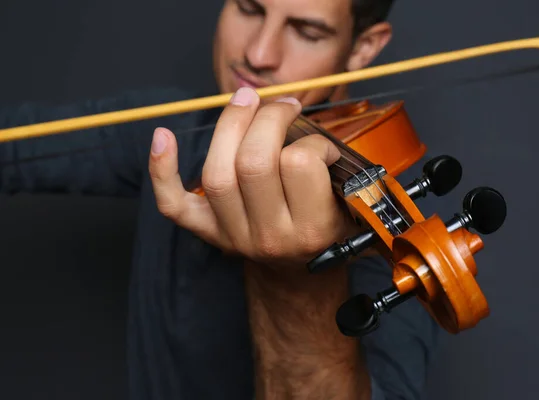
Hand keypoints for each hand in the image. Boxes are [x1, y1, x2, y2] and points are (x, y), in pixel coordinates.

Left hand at [148, 87, 355, 271]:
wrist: (297, 274)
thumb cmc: (325, 231)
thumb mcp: (347, 209)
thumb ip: (335, 170)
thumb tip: (305, 118)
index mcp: (311, 229)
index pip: (301, 163)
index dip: (314, 141)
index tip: (322, 147)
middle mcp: (269, 236)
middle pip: (254, 162)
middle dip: (268, 118)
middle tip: (284, 106)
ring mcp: (233, 235)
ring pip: (218, 173)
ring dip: (229, 125)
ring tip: (247, 101)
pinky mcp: (209, 233)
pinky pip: (174, 204)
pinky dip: (162, 171)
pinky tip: (163, 136)